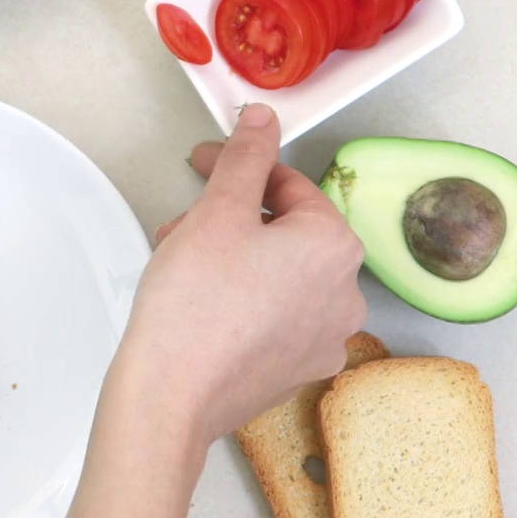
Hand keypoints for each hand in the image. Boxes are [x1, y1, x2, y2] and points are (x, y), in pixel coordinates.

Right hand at [118, 103, 366, 443]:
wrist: (172, 395)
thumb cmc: (193, 308)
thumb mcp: (217, 212)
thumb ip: (245, 158)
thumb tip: (263, 122)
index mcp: (335, 246)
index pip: (288, 184)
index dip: (238, 168)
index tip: (205, 166)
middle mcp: (344, 293)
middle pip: (285, 231)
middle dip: (232, 218)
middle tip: (184, 224)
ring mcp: (323, 338)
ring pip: (278, 275)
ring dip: (233, 258)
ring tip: (183, 266)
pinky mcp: (295, 369)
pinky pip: (274, 317)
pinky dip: (243, 301)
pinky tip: (202, 306)